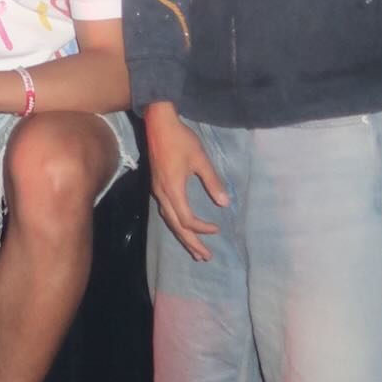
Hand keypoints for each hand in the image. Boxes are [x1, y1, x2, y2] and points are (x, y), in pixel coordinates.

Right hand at [144, 102, 228, 260]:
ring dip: (182, 236)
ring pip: (169, 220)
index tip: (217, 229)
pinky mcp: (156, 186)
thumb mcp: (200, 159)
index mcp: (173, 190)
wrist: (158, 123)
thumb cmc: (181, 140)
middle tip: (204, 257)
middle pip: (176, 226)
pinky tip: (182, 226)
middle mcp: (162, 195)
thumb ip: (212, 182)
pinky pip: (165, 212)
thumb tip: (225, 203)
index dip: (202, 228)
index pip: (187, 219)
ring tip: (194, 250)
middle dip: (191, 243)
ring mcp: (157, 191)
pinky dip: (175, 224)